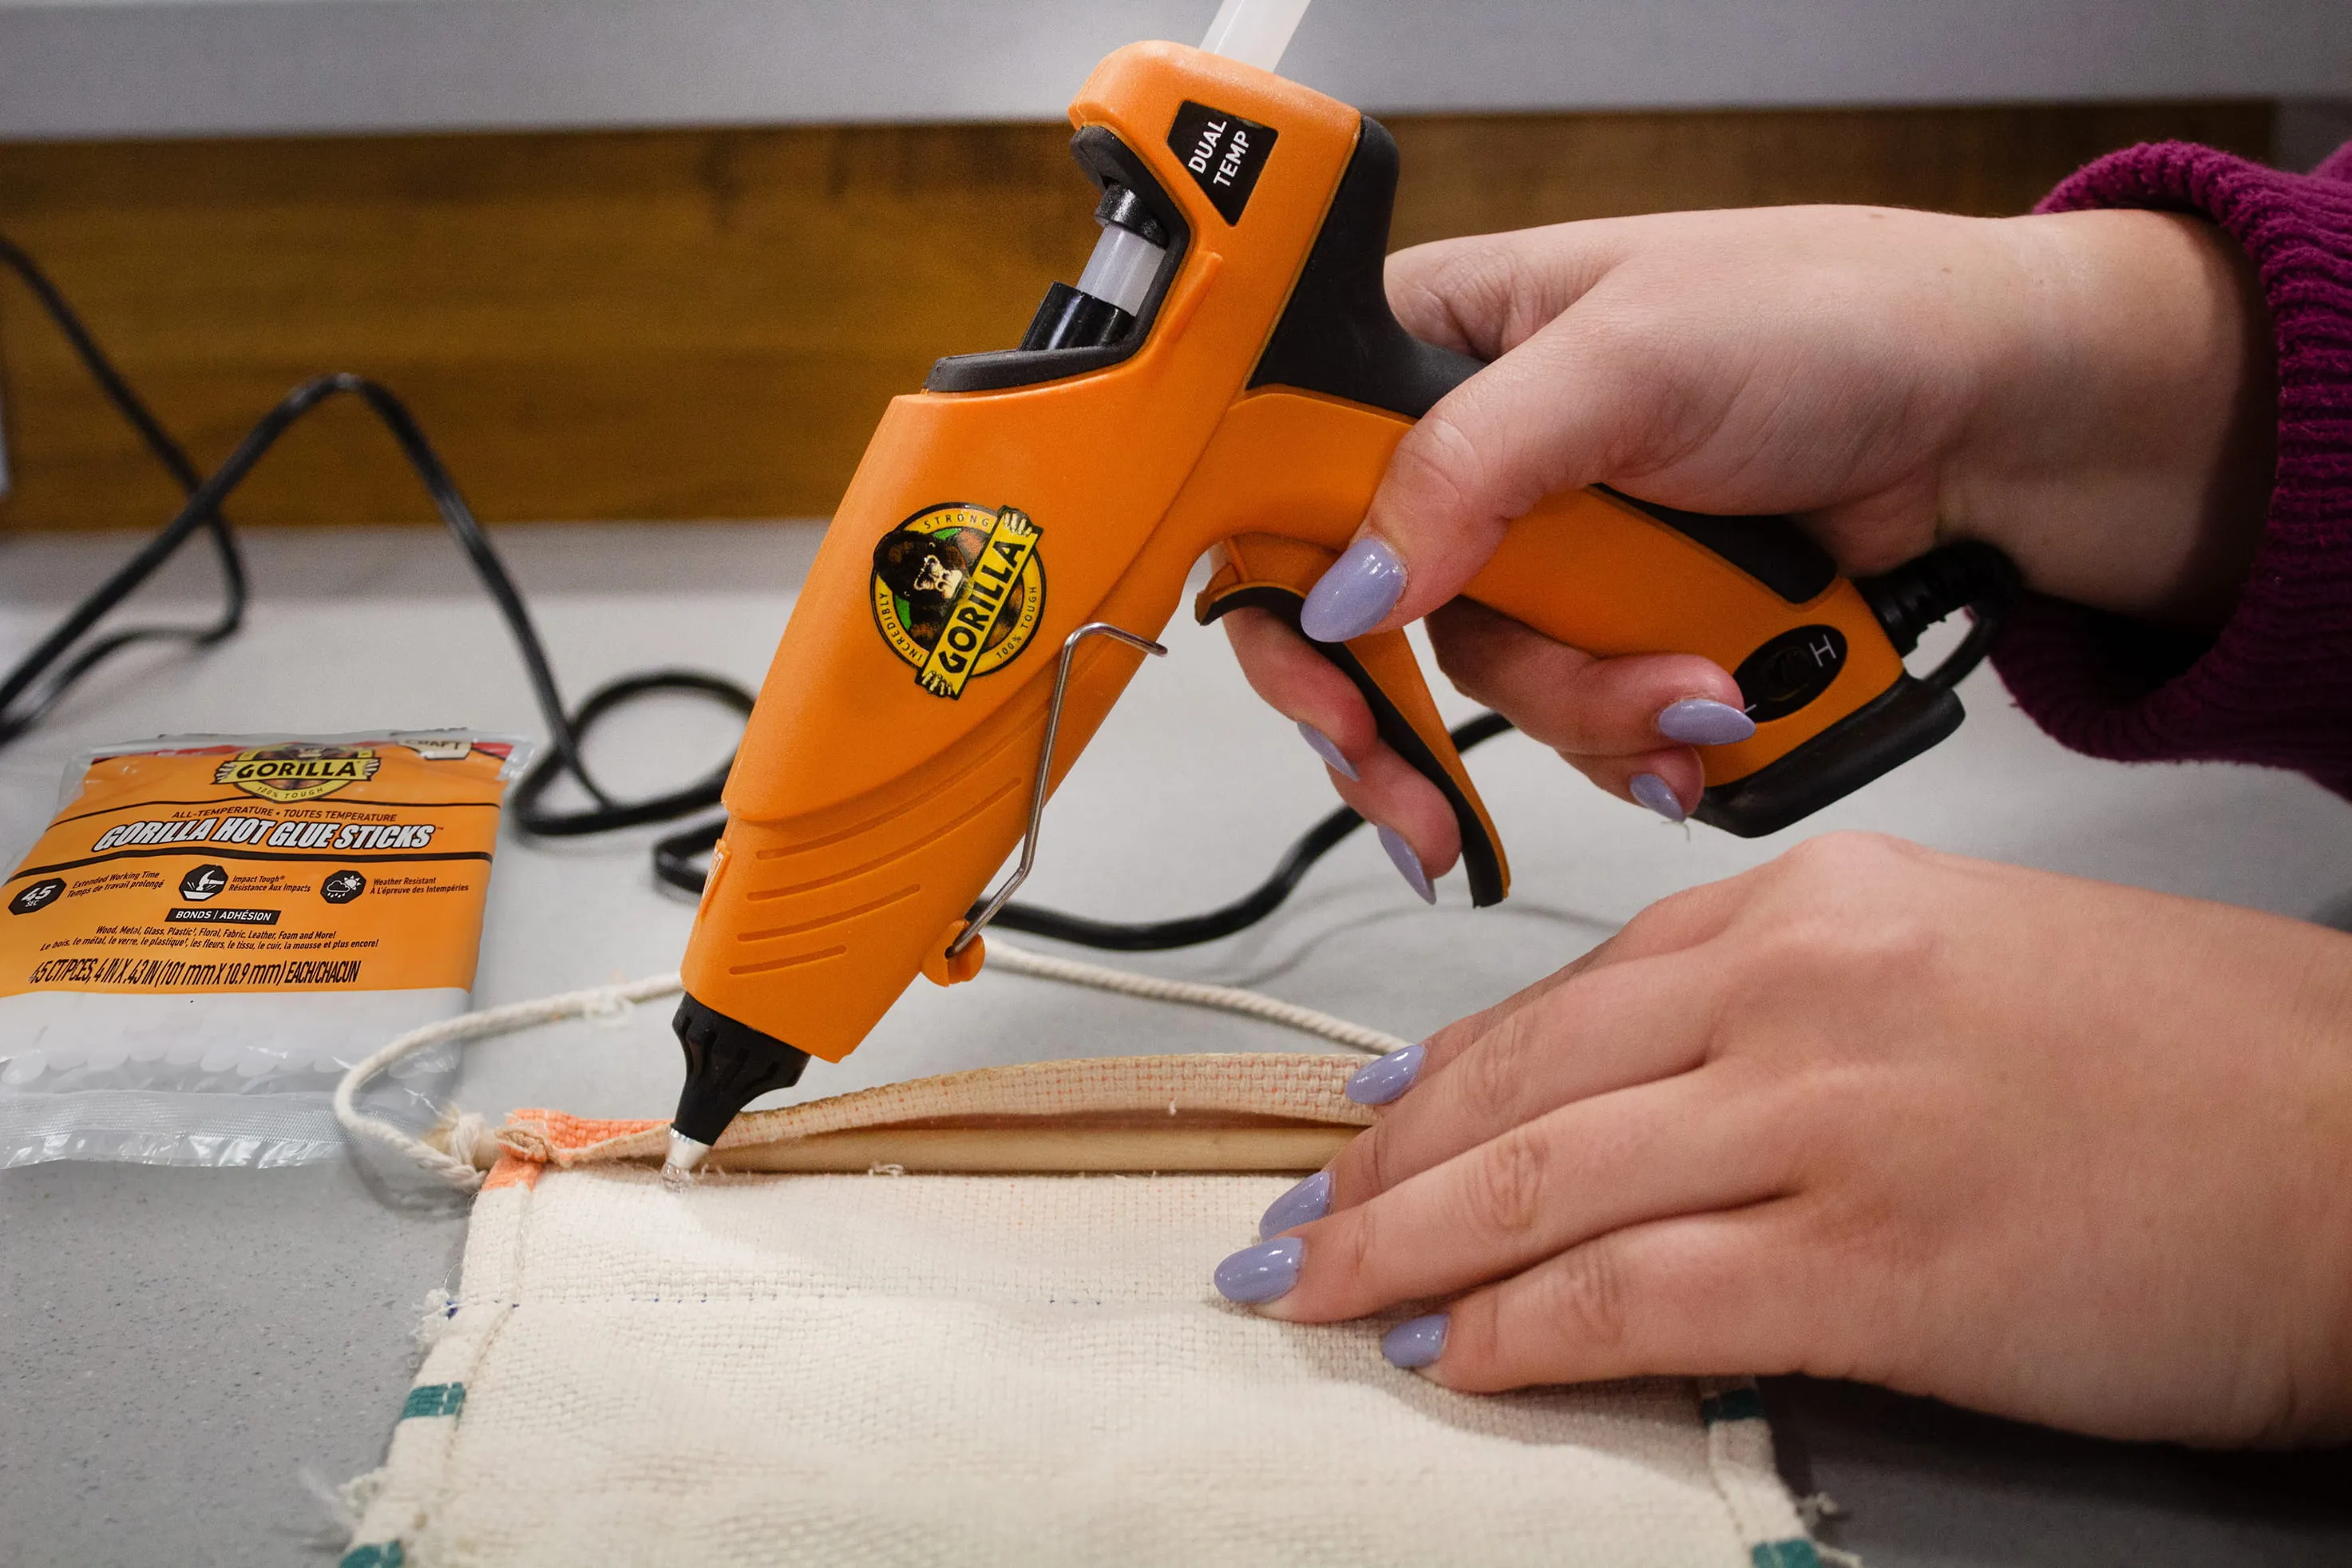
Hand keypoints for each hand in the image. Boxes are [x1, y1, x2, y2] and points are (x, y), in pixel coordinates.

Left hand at [1214, 833, 2351, 1445]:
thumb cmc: (2188, 1061)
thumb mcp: (1958, 958)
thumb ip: (1784, 1005)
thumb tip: (1632, 1088)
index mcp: (1817, 902)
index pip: (1569, 990)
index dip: (1441, 1071)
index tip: (1368, 1118)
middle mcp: (1799, 991)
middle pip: (1520, 1080)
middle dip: (1377, 1162)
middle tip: (1292, 1215)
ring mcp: (1823, 1123)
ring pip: (1541, 1186)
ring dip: (1402, 1249)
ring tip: (1319, 1292)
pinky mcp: (1866, 1267)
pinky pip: (1630, 1300)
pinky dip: (1516, 1331)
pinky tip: (1453, 1351)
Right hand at [1231, 204, 2276, 873]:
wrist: (2003, 421)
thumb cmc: (1836, 321)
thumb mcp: (1633, 363)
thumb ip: (1470, 466)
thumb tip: (1346, 589)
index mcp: (1437, 341)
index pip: (1287, 477)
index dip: (1282, 597)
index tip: (1324, 692)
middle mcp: (1473, 451)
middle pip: (1367, 620)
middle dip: (1416, 723)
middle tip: (1428, 811)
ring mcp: (1550, 549)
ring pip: (1484, 690)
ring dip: (1587, 717)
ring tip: (1702, 686)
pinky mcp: (1623, 626)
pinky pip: (1578, 724)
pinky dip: (1638, 743)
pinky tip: (1704, 721)